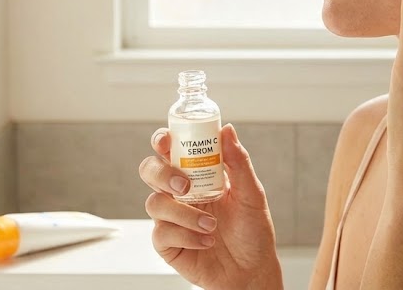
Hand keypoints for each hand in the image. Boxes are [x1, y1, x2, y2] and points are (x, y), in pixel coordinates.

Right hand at [139, 124, 282, 289]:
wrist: (251, 271)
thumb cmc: (252, 232)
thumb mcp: (251, 194)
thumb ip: (238, 162)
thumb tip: (227, 130)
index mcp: (198, 174)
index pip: (172, 150)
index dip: (163, 140)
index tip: (167, 140)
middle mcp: (180, 193)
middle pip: (150, 170)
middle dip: (162, 173)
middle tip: (185, 185)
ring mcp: (171, 218)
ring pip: (155, 203)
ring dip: (183, 213)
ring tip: (211, 225)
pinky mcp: (167, 243)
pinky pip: (162, 233)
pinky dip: (186, 236)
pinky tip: (206, 241)